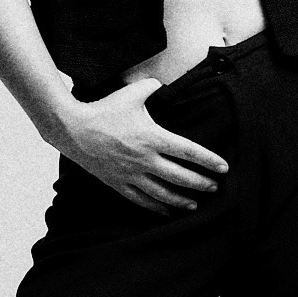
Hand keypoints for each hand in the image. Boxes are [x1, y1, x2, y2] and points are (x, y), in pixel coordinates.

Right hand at [59, 77, 228, 213]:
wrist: (73, 129)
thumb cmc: (104, 110)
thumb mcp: (131, 93)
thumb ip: (152, 87)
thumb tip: (163, 84)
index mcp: (152, 137)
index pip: (189, 152)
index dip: (209, 161)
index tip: (224, 168)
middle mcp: (145, 159)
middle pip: (181, 177)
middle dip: (202, 184)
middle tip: (215, 188)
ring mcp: (132, 174)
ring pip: (164, 194)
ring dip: (182, 200)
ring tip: (196, 204)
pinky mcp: (118, 183)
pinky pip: (142, 201)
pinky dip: (157, 208)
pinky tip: (168, 212)